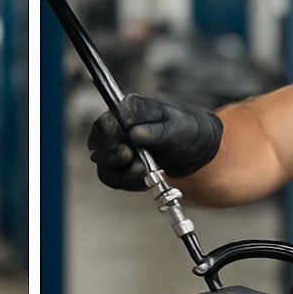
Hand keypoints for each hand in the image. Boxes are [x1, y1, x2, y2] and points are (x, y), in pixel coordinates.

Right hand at [86, 94, 222, 190]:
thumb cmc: (185, 130)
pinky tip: (145, 179)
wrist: (194, 150)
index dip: (110, 134)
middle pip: (98, 144)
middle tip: (133, 160)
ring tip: (144, 171)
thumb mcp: (176, 127)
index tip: (125, 146)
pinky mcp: (119, 167)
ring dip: (122, 173)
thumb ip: (155, 130)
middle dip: (113, 156)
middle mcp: (117, 129)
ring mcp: (116, 149)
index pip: (105, 122)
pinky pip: (114, 179)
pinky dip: (129, 182)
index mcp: (128, 111)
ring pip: (103, 165)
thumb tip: (133, 133)